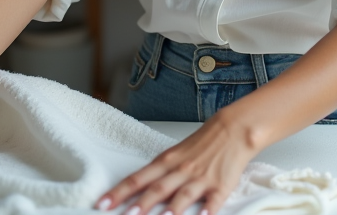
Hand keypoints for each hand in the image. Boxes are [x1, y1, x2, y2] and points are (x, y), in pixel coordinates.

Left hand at [95, 111, 259, 214]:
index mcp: (167, 162)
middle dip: (140, 204)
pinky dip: (207, 211)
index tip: (103, 203)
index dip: (120, 192)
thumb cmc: (203, 143)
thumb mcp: (176, 154)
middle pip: (157, 188)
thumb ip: (160, 173)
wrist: (233, 129)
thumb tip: (139, 190)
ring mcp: (201, 179)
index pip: (138, 178)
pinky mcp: (221, 186)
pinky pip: (213, 201)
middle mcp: (181, 170)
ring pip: (183, 195)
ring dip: (170, 210)